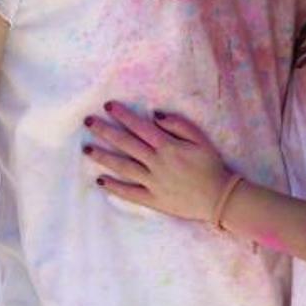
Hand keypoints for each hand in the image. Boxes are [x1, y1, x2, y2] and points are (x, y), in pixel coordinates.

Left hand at [83, 102, 232, 222]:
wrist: (218, 197)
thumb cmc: (211, 165)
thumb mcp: (201, 139)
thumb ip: (179, 125)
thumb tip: (155, 115)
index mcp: (168, 147)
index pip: (140, 127)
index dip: (123, 115)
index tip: (108, 106)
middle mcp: (156, 163)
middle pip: (126, 144)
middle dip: (106, 131)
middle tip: (88, 122)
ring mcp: (152, 182)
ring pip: (123, 167)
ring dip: (103, 157)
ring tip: (87, 149)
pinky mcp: (152, 199)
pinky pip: (129, 192)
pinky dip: (114, 187)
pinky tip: (100, 181)